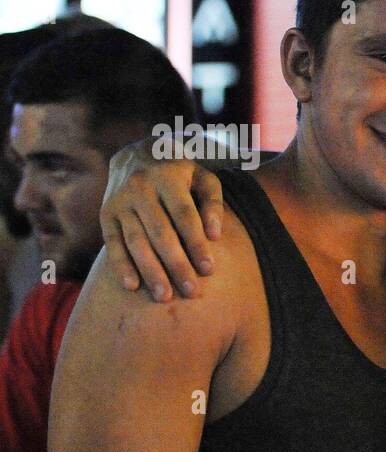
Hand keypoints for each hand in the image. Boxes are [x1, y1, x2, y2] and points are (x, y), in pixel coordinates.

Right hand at [100, 139, 223, 301]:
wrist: (137, 154)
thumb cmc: (181, 174)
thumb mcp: (203, 177)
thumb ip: (214, 203)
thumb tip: (214, 235)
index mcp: (167, 178)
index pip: (184, 216)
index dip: (196, 243)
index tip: (209, 270)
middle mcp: (139, 189)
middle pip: (160, 232)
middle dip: (176, 264)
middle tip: (191, 291)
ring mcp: (120, 202)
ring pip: (135, 241)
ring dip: (150, 271)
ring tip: (165, 296)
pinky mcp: (106, 215)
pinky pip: (112, 243)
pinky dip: (121, 265)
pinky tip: (132, 286)